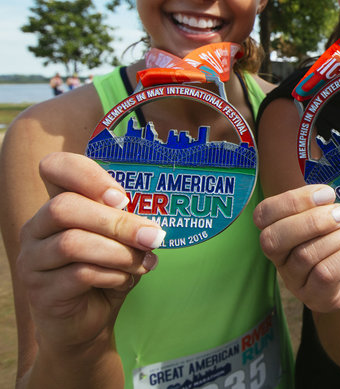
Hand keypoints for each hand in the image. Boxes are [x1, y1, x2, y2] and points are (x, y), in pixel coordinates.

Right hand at [17, 152, 164, 351]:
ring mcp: (32, 260)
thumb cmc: (106, 273)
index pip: (55, 168)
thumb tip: (150, 227)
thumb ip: (126, 225)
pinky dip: (112, 275)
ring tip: (144, 263)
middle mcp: (36, 229)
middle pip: (66, 208)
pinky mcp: (40, 291)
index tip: (121, 197)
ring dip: (118, 252)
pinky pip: (79, 275)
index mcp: (57, 206)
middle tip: (153, 237)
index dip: (87, 175)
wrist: (88, 323)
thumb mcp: (120, 242)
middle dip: (117, 222)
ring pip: (72, 243)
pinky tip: (125, 280)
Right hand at [254, 184, 339, 311]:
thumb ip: (335, 197)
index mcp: (282, 229)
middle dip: (311, 221)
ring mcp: (297, 282)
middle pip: (274, 239)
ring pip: (306, 255)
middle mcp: (282, 259)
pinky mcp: (319, 298)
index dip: (292, 201)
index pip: (264, 215)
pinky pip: (326, 274)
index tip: (328, 193)